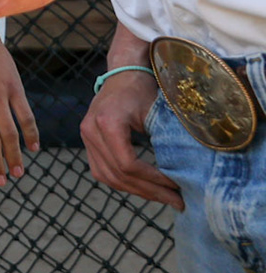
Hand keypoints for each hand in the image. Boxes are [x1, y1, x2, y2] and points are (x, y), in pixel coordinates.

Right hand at [81, 70, 179, 209]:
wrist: (124, 72)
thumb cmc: (144, 90)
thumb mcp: (157, 113)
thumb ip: (166, 142)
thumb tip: (186, 176)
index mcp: (107, 122)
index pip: (127, 164)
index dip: (153, 181)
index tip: (177, 188)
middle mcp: (90, 130)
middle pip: (117, 174)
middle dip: (148, 191)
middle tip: (176, 201)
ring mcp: (86, 135)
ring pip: (106, 176)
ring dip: (135, 191)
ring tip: (162, 197)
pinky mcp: (88, 140)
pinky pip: (101, 170)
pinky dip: (122, 182)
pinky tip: (143, 186)